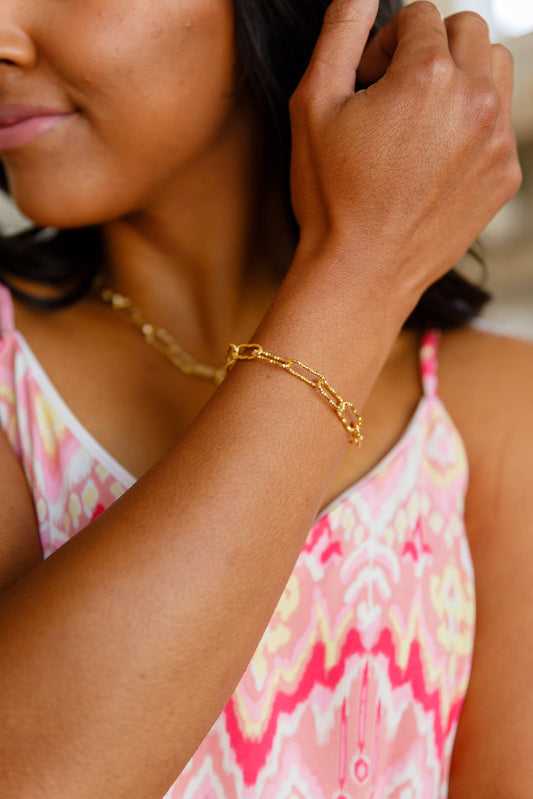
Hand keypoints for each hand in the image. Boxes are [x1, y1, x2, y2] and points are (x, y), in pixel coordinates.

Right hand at [289, 0, 520, 314]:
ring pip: (495, 69)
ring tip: (424, 117)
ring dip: (462, 76)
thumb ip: (339, 33)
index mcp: (427, 76)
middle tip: (396, 93)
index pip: (420, 15)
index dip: (385, 42)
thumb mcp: (313, 106)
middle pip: (468, 30)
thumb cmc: (332, 196)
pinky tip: (435, 158)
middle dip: (430, 49)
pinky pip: (501, 122)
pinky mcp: (505, 174)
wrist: (362, 273)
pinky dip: (474, 124)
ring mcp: (498, 140)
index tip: (368, 81)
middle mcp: (475, 100)